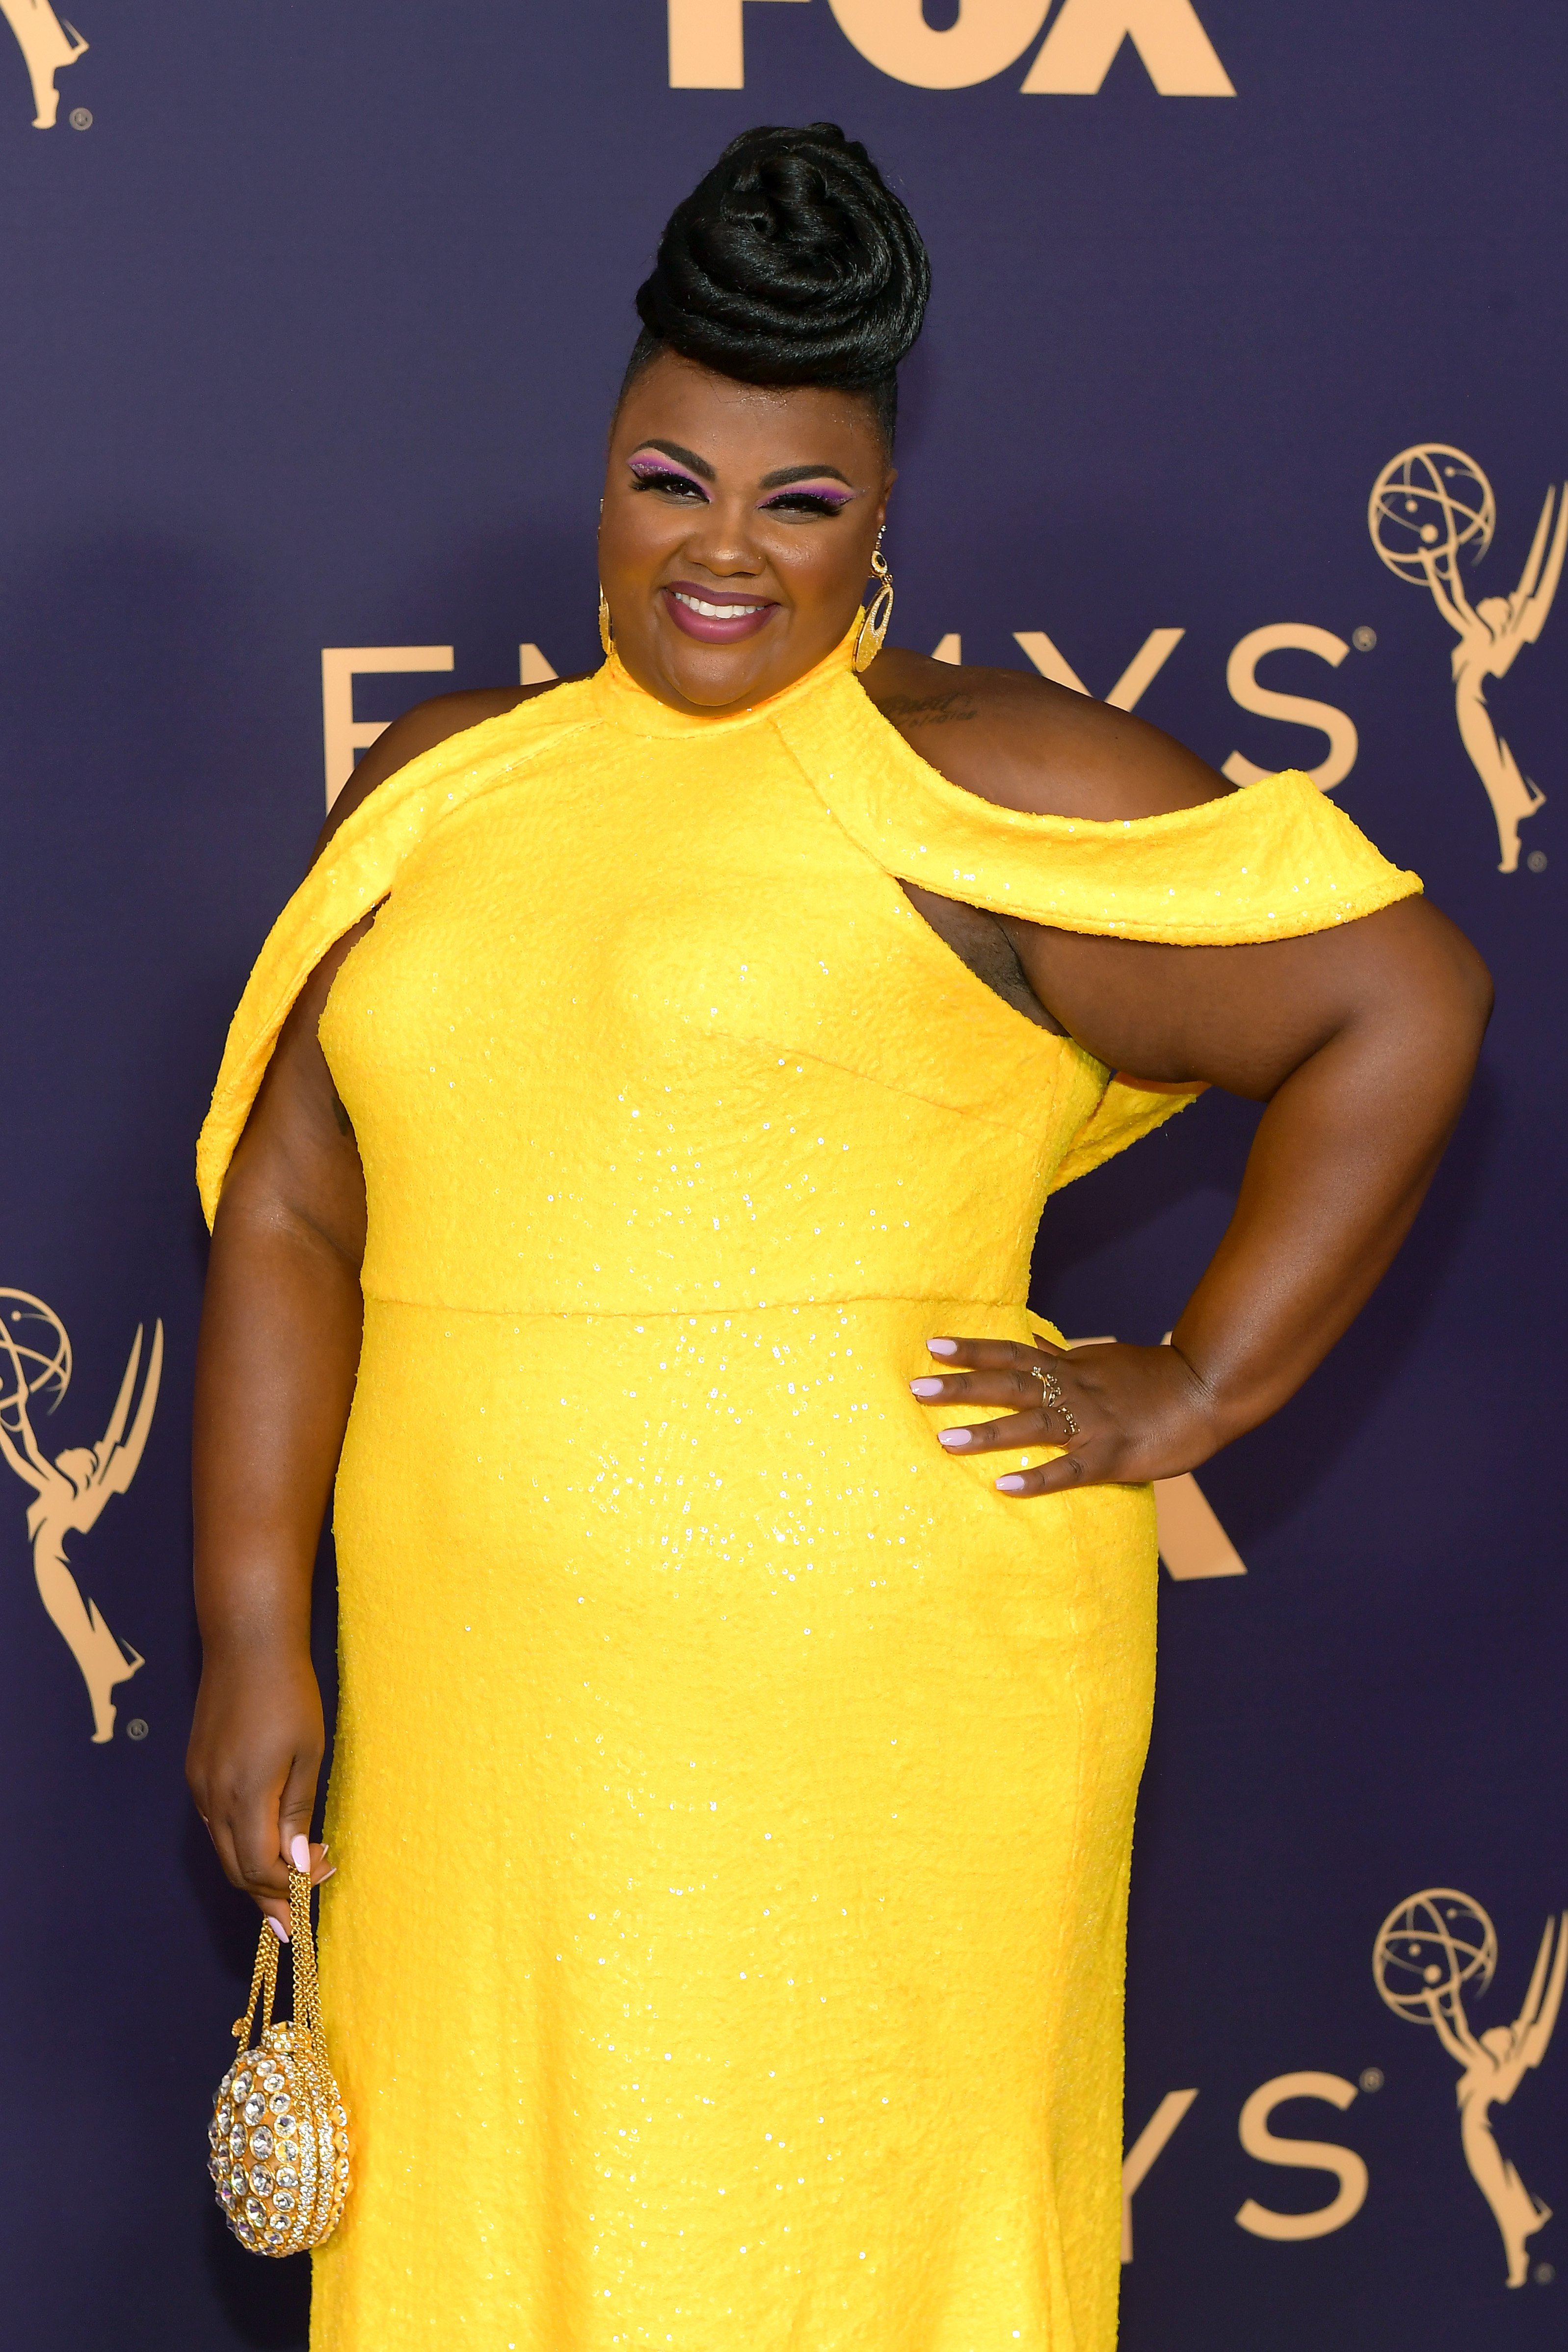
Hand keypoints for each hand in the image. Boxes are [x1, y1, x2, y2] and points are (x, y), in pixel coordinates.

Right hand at [186, 1648, 332, 1939]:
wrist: (247, 1645)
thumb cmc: (289, 1694)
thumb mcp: (308, 1754)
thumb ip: (297, 1812)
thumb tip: (299, 1863)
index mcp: (243, 1794)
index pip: (258, 1867)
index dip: (288, 1887)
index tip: (319, 1886)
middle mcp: (211, 1796)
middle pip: (234, 1868)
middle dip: (267, 1895)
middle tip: (298, 1916)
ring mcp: (198, 1784)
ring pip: (222, 1849)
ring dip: (253, 1871)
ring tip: (288, 1886)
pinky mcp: (196, 1771)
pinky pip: (214, 1824)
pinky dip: (239, 1843)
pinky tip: (265, 1844)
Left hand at [910, 1334, 1221, 1495]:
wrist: (1208, 1391)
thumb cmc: (1152, 1378)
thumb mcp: (1102, 1359)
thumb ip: (1062, 1358)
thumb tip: (1031, 1344)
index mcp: (1069, 1369)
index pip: (1012, 1353)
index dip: (973, 1350)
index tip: (932, 1345)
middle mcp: (1074, 1391)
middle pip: (1010, 1383)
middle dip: (962, 1386)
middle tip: (916, 1387)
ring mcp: (1092, 1424)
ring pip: (1032, 1426)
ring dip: (989, 1432)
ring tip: (947, 1440)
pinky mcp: (1112, 1457)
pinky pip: (1069, 1471)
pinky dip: (1038, 1479)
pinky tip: (1006, 1487)